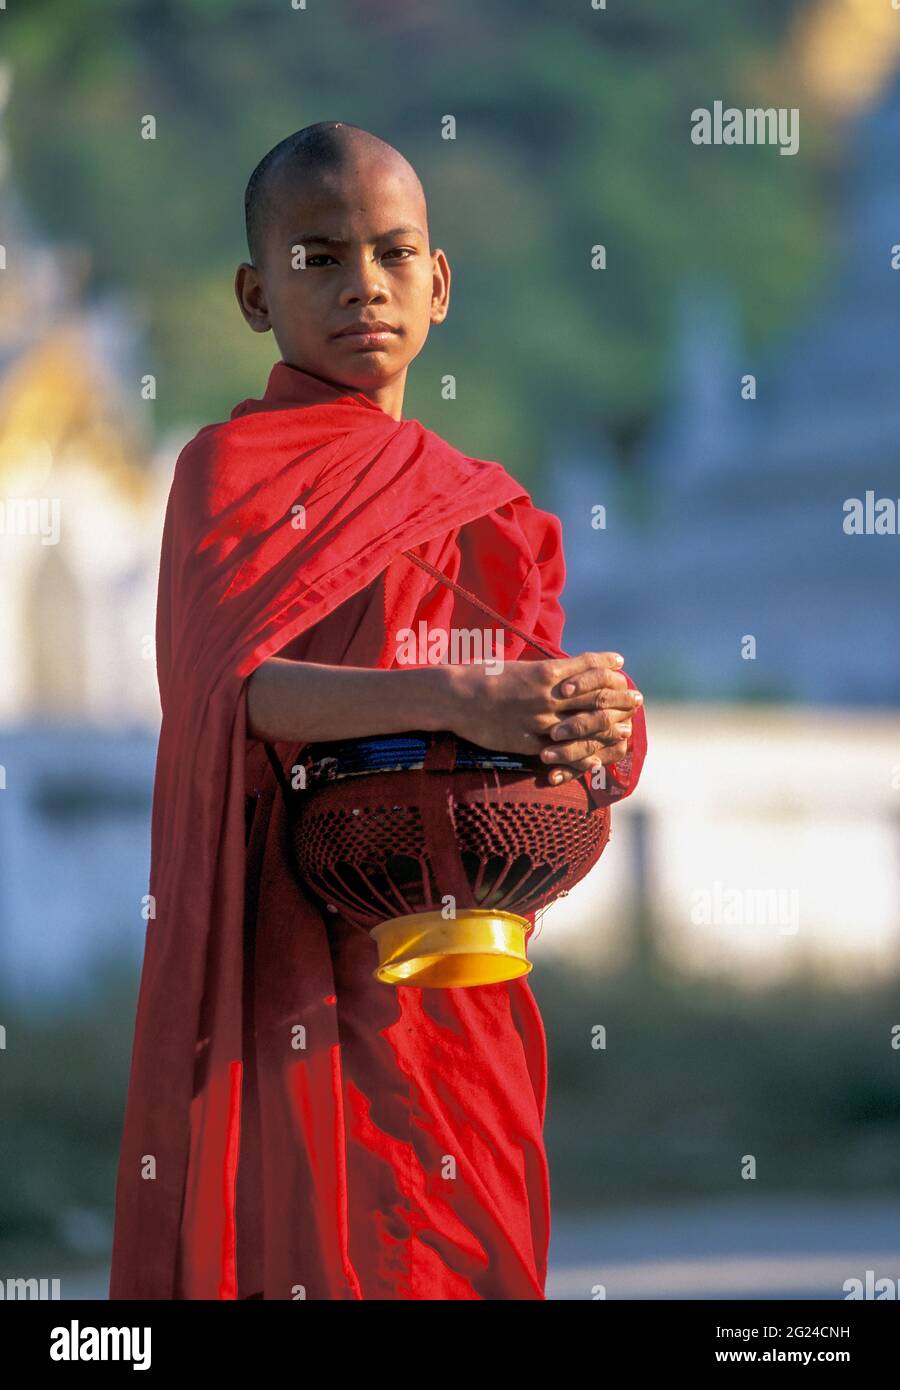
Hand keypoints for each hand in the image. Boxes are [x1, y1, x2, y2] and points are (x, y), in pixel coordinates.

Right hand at [444, 650, 642, 782]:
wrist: (455, 697)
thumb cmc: (482, 675)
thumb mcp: (516, 664)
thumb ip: (542, 668)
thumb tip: (564, 666)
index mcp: (546, 671)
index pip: (590, 669)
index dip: (610, 670)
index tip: (623, 668)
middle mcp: (550, 696)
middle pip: (597, 698)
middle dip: (622, 699)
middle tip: (638, 699)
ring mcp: (541, 721)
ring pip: (587, 727)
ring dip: (612, 727)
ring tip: (627, 727)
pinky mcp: (529, 743)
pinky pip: (564, 752)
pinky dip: (585, 755)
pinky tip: (598, 756)